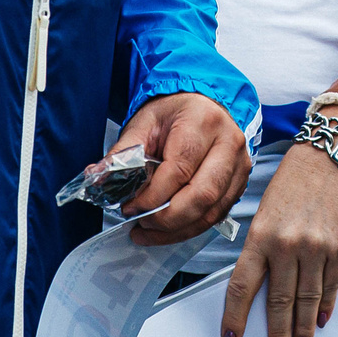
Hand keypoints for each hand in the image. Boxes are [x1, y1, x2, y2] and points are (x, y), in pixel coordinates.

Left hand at [114, 92, 250, 244]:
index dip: (152, 196)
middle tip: (141, 223)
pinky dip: (192, 227)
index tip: (129, 207)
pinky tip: (170, 229)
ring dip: (178, 230)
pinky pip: (218, 214)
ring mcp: (239, 164)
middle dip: (167, 219)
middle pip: (201, 195)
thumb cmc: (174, 113)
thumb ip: (122, 153)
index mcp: (203, 122)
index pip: (179, 170)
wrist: (202, 105)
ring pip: (212, 210)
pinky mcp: (240, 181)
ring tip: (150, 231)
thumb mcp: (143, 124)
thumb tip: (97, 178)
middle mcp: (228, 143)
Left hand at [220, 144, 337, 336]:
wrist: (333, 158)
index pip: (242, 286)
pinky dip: (326, 306)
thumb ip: (262, 249)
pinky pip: (331, 286)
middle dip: (277, 334)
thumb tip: (261, 290)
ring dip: (303, 328)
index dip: (235, 318)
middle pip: (278, 301)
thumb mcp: (266, 211)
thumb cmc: (295, 183)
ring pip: (307, 300)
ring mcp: (317, 248)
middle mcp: (288, 244)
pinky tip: (321, 319)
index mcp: (261, 235)